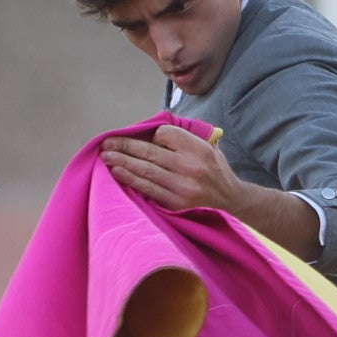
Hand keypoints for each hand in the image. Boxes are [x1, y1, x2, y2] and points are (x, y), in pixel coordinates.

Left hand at [100, 123, 252, 217]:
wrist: (231, 200)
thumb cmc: (214, 169)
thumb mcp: (208, 146)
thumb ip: (183, 139)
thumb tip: (150, 133)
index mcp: (199, 149)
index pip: (165, 134)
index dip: (152, 134)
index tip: (146, 137)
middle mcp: (191, 167)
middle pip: (150, 152)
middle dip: (125, 146)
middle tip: (107, 143)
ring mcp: (183, 187)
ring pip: (146, 171)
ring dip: (122, 162)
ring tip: (106, 156)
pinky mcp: (176, 203)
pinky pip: (148, 189)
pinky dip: (131, 179)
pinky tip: (118, 172)